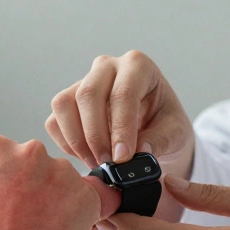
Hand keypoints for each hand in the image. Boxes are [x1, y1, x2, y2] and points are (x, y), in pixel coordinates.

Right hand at [0, 136, 120, 229]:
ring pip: (65, 181)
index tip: (10, 200)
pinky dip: (81, 216)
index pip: (11, 156)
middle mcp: (31, 152)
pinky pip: (89, 200)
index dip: (11, 181)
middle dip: (37, 186)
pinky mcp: (86, 194)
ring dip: (60, 200)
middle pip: (39, 164)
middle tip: (29, 217)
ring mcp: (61, 171)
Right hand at [46, 51, 194, 175]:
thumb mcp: (175, 132)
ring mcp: (82, 81)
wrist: (154, 127)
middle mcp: (107, 67)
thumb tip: (138, 151)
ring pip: (64, 104)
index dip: (121, 127)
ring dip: (77, 140)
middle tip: (107, 163)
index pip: (123, 93)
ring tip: (97, 163)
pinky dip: (66, 144)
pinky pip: (54, 121)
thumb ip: (159, 140)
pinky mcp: (68, 102)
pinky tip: (87, 157)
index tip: (122, 158)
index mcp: (138, 66)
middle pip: (88, 94)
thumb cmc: (165, 124)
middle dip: (95, 134)